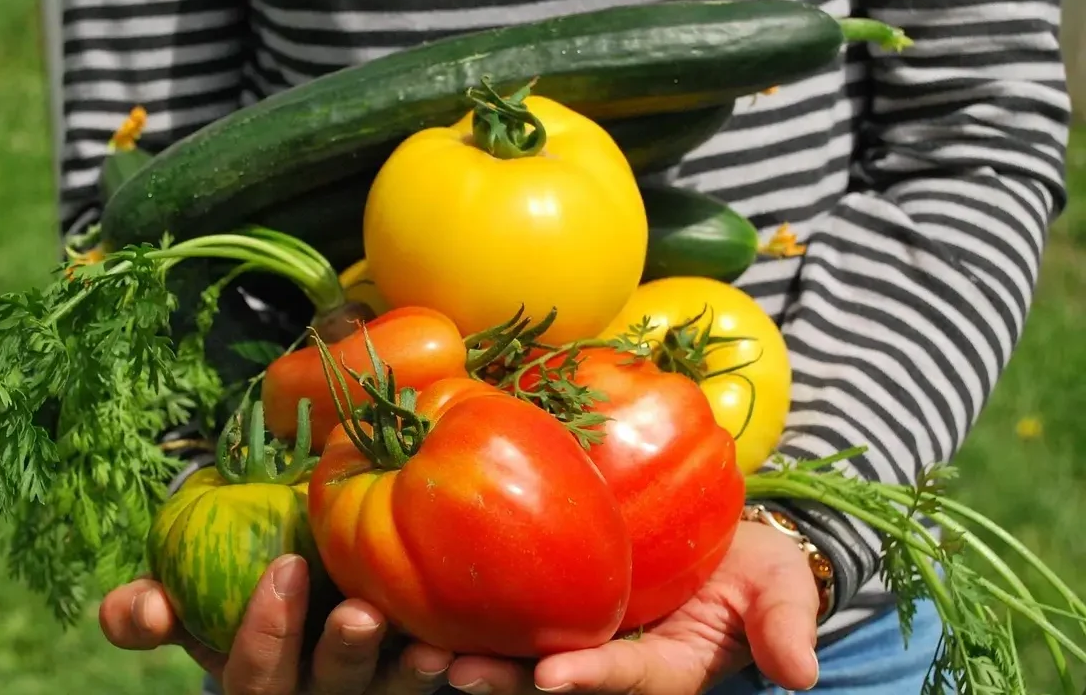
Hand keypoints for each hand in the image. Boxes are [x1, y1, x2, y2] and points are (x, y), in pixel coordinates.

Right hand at [99, 554, 454, 694]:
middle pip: (329, 691)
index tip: (283, 568)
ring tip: (431, 645)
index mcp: (259, 680)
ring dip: (409, 672)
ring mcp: (369, 692)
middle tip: (360, 612)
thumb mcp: (187, 605)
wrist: (297, 588)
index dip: (265, 634)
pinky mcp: (411, 678)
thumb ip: (147, 610)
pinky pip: (442, 682)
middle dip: (343, 655)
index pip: (254, 676)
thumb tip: (144, 611)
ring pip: (389, 693)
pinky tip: (468, 640)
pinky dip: (456, 665)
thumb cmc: (236, 595)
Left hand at [444, 522, 820, 694]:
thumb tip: (802, 675)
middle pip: (551, 680)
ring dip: (468, 656)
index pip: (627, 678)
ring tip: (416, 651)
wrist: (720, 539)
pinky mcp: (548, 600)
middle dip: (504, 682)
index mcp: (663, 667)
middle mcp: (609, 661)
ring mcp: (575, 633)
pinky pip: (507, 609)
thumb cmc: (753, 566)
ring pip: (515, 653)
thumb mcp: (779, 589)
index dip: (592, 679)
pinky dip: (465, 611)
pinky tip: (417, 599)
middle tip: (452, 673)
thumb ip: (784, 625)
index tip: (553, 679)